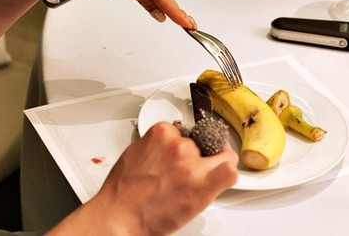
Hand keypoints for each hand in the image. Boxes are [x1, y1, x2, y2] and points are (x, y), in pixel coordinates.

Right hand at [90, 122, 237, 234]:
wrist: (120, 216)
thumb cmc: (123, 191)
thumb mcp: (134, 152)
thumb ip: (155, 143)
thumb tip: (166, 144)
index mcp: (161, 133)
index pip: (185, 131)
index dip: (186, 144)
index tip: (184, 152)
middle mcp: (178, 145)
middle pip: (201, 144)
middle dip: (195, 157)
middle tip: (182, 174)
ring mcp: (192, 164)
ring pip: (218, 157)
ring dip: (208, 168)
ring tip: (192, 182)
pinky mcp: (202, 186)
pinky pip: (229, 172)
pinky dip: (228, 174)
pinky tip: (220, 179)